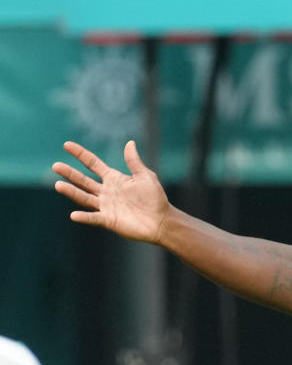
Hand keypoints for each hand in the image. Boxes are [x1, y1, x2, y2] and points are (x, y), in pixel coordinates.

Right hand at [53, 141, 172, 243]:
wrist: (162, 221)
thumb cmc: (155, 199)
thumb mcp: (145, 177)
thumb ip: (134, 162)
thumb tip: (129, 143)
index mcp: (114, 179)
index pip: (93, 164)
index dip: (80, 154)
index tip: (67, 145)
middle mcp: (106, 191)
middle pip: (83, 180)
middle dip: (70, 173)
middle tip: (55, 166)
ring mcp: (106, 206)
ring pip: (84, 198)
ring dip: (71, 192)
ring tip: (58, 185)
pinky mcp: (108, 220)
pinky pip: (94, 218)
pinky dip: (84, 217)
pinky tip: (74, 215)